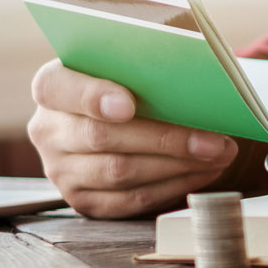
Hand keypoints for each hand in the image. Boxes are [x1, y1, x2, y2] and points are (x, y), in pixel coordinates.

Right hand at [27, 60, 240, 217]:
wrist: (109, 120)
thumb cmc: (127, 85)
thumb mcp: (124, 66)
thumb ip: (143, 67)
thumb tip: (194, 77)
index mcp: (51, 88)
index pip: (57, 88)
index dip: (92, 96)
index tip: (127, 105)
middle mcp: (48, 131)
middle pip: (102, 137)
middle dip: (165, 139)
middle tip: (213, 140)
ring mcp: (61, 170)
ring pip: (120, 172)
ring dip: (177, 166)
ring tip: (218, 154)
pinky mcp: (83, 201)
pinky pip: (130, 200)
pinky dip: (172, 186)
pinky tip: (202, 172)